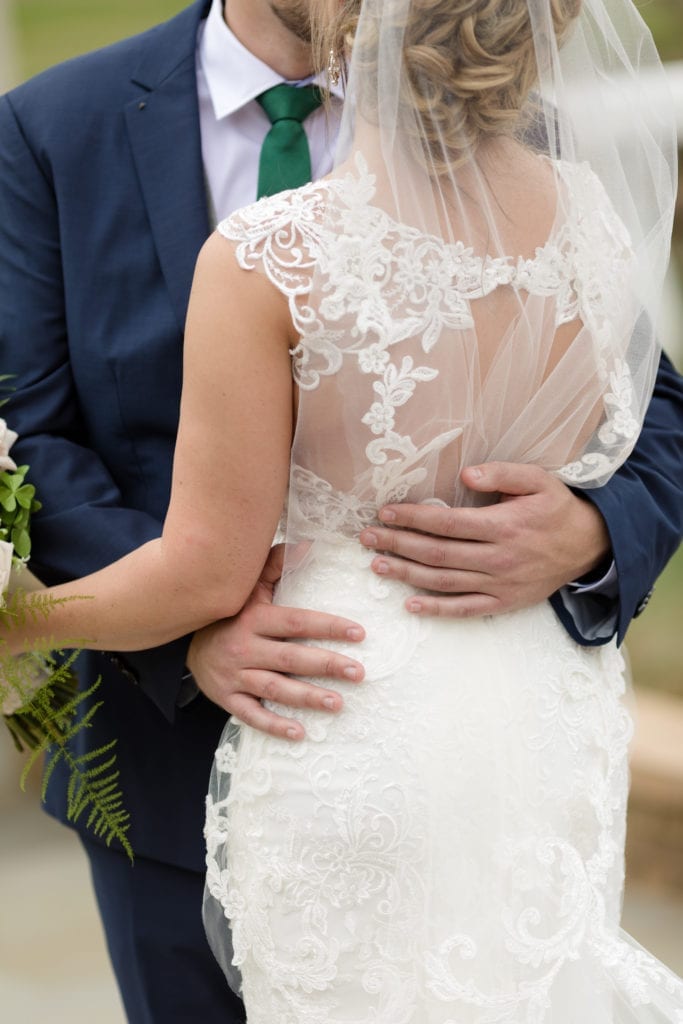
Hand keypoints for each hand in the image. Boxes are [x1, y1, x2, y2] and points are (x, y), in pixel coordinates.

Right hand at [186, 546, 364, 740]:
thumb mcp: (248, 585)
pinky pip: (252, 714)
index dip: (328, 627)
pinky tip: (300, 732)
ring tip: (338, 703)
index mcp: (254, 618)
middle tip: (358, 673)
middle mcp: (244, 648)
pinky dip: (274, 725)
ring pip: (275, 688)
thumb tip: (308, 544)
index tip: (358, 633)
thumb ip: (276, 564)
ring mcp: (235, 675)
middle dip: (326, 665)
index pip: (297, 622)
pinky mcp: (227, 698)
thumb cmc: (228, 612)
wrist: (184, 641)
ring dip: (308, 697)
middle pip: (291, 659)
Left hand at [359, 462, 610, 617]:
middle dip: (397, 545)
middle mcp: (498, 557)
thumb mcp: (538, 480)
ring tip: (377, 566)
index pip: (446, 523)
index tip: (384, 513)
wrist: (590, 546)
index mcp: (503, 526)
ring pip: (444, 582)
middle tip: (367, 539)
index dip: (412, 518)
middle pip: (437, 553)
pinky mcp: (504, 602)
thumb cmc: (557, 508)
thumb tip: (465, 473)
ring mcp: (500, 583)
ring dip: (407, 575)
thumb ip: (502, 473)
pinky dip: (437, 610)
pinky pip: (465, 609)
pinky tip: (410, 605)